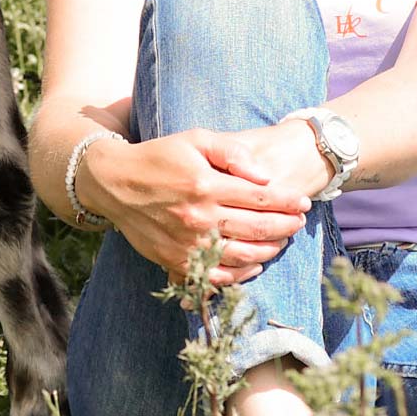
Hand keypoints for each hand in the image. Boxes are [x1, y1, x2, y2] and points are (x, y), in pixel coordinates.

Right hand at [79, 126, 314, 285]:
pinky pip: (218, 276)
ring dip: (270, 249)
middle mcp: (199, 218)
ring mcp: (188, 244)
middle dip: (286, 225)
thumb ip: (232, 152)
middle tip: (298, 221)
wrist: (114, 183)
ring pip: (244, 255)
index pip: (261, 198)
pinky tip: (255, 264)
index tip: (302, 202)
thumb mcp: (195, 139)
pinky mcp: (176, 261)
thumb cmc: (159, 157)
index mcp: (205, 185)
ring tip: (281, 240)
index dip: (288, 201)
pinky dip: (242, 274)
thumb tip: (265, 176)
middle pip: (258, 228)